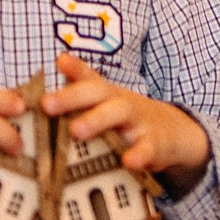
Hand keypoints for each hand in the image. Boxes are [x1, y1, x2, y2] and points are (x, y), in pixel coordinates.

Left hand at [43, 53, 210, 194]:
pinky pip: (147, 149)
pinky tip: (128, 161)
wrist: (172, 131)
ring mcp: (138, 122)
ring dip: (97, 120)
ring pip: (118, 115)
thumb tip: (60, 58)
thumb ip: (83, 79)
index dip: (69, 79)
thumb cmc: (128, 115)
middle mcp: (120, 103)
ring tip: (76, 130)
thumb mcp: (108, 97)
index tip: (51, 80)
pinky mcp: (155, 144)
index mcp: (106, 95)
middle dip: (71, 98)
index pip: (85, 84)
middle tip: (46, 105)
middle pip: (97, 94)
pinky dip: (139, 154)